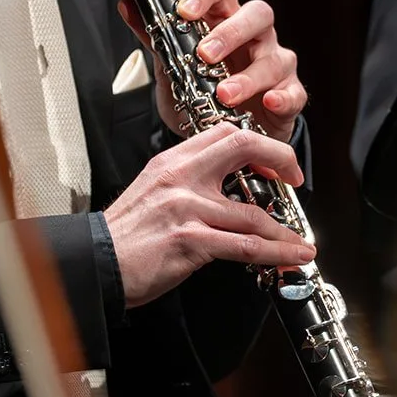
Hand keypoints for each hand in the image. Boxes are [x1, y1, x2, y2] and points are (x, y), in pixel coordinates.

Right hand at [104, 122, 315, 307]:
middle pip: (243, 147)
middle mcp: (181, 177)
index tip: (271, 163)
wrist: (94, 264)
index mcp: (172, 162)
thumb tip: (225, 192)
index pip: (223, 133)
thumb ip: (187, 185)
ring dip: (286, 232)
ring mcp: (187, 207)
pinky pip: (245, 246)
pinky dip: (276, 254)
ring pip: (253, 213)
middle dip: (280, 160)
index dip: (255, 143)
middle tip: (296, 179)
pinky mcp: (190, 240)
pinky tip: (292, 258)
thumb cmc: (124, 237)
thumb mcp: (153, 193)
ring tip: (302, 245)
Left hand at [117, 0, 306, 142]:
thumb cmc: (201, 96)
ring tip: (224, 95)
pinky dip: (283, 97)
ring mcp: (276, 64)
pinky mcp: (290, 95)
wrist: (223, 138)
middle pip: (257, 14)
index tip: (184, 10)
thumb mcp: (172, 69)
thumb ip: (155, 38)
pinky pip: (294, 93)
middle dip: (230, 33)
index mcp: (225, 21)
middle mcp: (255, 37)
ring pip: (274, 58)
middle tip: (205, 55)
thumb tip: (127, 5)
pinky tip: (268, 104)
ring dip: (248, 76)